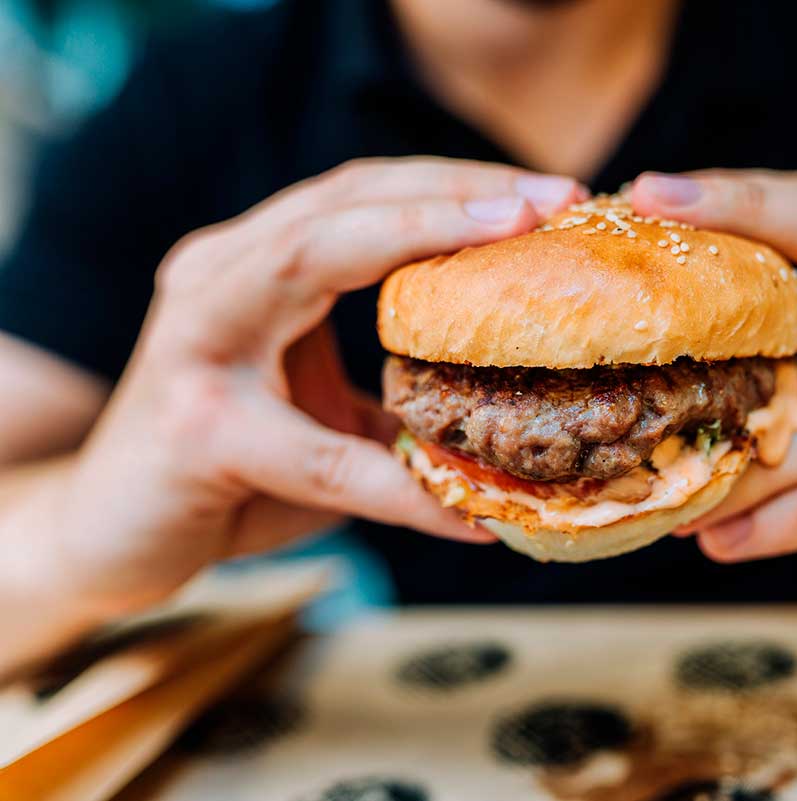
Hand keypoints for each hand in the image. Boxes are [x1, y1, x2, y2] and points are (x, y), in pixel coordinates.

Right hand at [43, 158, 584, 617]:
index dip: (455, 184)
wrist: (114, 537)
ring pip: (312, 255)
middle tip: (551, 194)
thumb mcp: (323, 414)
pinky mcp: (196, 429)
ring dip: (424, 235)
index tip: (548, 190)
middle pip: (344, 198)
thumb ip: (394, 392)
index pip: (362, 197)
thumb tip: (515, 406)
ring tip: (513, 233)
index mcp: (254, 266)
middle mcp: (218, 277)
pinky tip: (462, 509)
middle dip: (454, 187)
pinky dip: (396, 480)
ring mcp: (196, 340)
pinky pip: (319, 449)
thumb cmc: (230, 473)